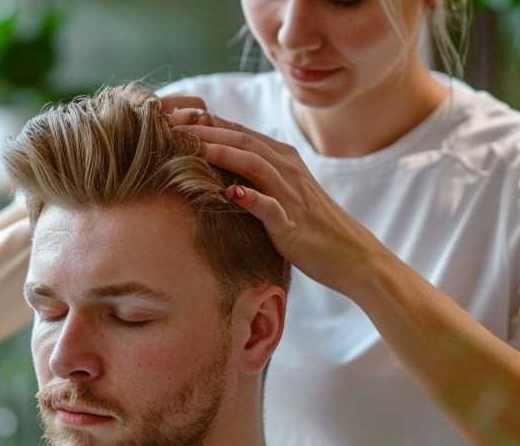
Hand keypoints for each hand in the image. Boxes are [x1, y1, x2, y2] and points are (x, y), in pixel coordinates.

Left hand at [168, 110, 387, 296]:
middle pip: (241, 141)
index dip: (205, 122)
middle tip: (169, 125)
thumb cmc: (311, 226)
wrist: (350, 255)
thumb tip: (219, 169)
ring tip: (190, 148)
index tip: (172, 117)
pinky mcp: (292, 223)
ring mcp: (291, 194)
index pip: (238, 132)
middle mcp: (286, 169)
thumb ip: (255, 176)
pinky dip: (251, 198)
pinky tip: (230, 194)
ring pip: (254, 164)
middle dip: (204, 131)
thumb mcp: (282, 193)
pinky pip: (270, 207)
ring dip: (221, 154)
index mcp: (282, 159)